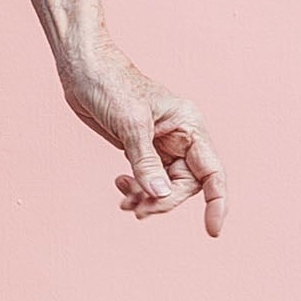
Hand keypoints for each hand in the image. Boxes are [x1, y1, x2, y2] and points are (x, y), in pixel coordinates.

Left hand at [60, 43, 226, 234]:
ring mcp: (161, 144)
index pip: (212, 172)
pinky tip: (120, 186)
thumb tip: (160, 195)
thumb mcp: (130, 125)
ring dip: (147, 198)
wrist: (83, 69)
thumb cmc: (110, 85)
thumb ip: (146, 162)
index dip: (217, 202)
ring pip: (166, 185)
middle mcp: (181, 136)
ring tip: (124, 200)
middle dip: (164, 201)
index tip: (212, 231)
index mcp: (189, 125)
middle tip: (137, 209)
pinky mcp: (141, 148)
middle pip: (186, 185)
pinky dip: (137, 189)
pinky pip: (148, 179)